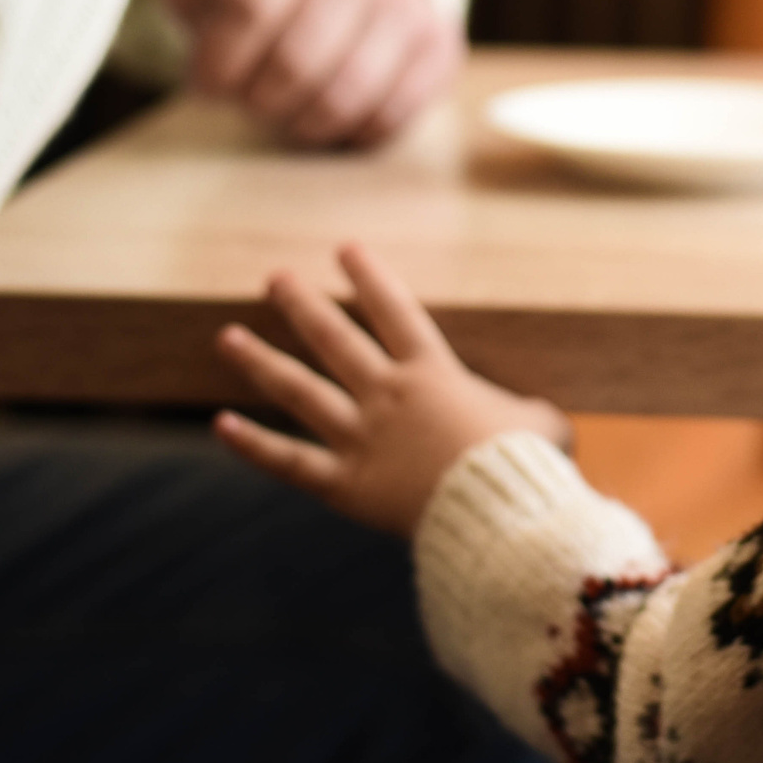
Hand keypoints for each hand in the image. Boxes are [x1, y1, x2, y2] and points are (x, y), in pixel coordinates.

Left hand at [161, 0, 459, 147]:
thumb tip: (197, 6)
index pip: (249, 5)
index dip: (220, 61)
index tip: (209, 84)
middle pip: (297, 58)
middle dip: (260, 99)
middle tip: (250, 102)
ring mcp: (406, 4)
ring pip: (347, 91)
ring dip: (303, 121)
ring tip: (287, 113)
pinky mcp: (438, 47)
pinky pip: (392, 113)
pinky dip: (353, 130)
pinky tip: (332, 115)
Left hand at [214, 243, 572, 535]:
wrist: (501, 514)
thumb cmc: (529, 464)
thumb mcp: (541, 422)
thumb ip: (526, 409)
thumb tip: (533, 415)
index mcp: (435, 374)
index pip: (395, 310)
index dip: (369, 277)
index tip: (345, 248)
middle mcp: (389, 395)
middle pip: (334, 339)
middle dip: (302, 305)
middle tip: (274, 279)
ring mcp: (361, 438)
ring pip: (299, 390)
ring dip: (261, 361)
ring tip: (227, 336)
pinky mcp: (346, 485)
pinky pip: (290, 461)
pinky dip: (254, 445)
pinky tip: (221, 423)